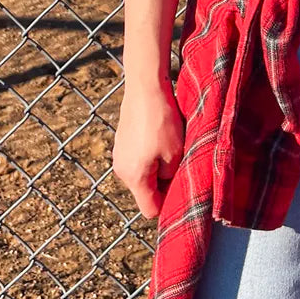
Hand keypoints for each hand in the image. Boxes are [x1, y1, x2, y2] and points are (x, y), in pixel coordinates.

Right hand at [112, 77, 184, 218]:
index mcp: (134, 178)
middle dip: (162, 184)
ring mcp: (119, 155)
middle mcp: (121, 170)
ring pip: (142, 174)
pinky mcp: (121, 142)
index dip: (167, 205)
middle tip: (178, 164)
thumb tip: (167, 184)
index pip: (150, 210)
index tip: (180, 190)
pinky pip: (137, 158)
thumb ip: (171, 178)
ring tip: (169, 146)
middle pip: (145, 192)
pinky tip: (159, 136)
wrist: (145, 88)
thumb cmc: (162, 121)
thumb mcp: (175, 154)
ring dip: (156, 167)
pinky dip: (149, 154)